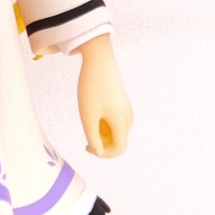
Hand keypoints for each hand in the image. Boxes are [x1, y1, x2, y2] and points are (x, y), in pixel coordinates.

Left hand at [74, 33, 132, 157]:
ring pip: (114, 131)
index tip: (87, 145)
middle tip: (85, 126)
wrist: (99, 61)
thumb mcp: (87, 115)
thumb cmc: (91, 87)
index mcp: (122, 121)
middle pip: (116, 141)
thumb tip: (99, 152)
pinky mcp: (122, 104)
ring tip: (89, 114)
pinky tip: (93, 108)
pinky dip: (103, 122)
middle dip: (100, 141)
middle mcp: (128, 118)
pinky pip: (113, 121)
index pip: (119, 149)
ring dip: (100, 131)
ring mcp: (127, 110)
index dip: (104, 154)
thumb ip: (92, 137)